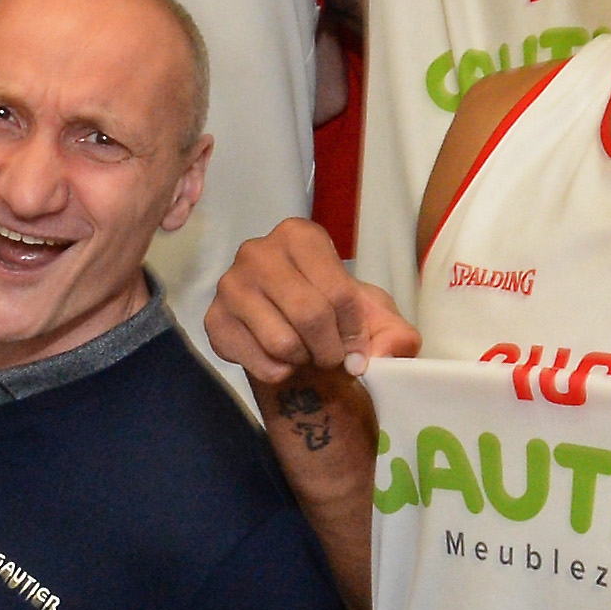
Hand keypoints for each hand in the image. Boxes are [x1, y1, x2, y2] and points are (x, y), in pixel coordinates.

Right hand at [206, 217, 419, 384]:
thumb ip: (396, 335)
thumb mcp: (376, 317)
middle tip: (331, 356)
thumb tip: (382, 355)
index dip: (355, 332)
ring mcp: (230, 285)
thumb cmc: (336, 316)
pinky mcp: (214, 321)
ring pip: (283, 343)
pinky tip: (280, 359)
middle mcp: (258, 251)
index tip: (356, 345)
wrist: (295, 335)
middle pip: (310, 316)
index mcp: (300, 235)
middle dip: (330, 350)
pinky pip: (260, 364)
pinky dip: (280, 374)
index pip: (339, 293)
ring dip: (304, 361)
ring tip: (305, 353)